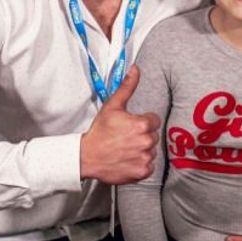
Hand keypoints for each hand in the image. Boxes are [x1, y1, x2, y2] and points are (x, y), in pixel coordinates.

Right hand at [79, 66, 160, 184]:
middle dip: (142, 136)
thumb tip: (135, 69)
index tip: (130, 126)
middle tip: (125, 138)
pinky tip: (128, 160)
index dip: (142, 122)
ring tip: (125, 149)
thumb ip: (127, 87)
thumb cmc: (100, 132)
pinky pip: (149, 166)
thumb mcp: (112, 106)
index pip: (154, 120)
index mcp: (142, 125)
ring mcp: (145, 158)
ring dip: (142, 150)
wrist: (87, 157)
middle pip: (153, 136)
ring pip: (151, 151)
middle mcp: (146, 142)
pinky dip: (140, 164)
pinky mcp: (142, 172)